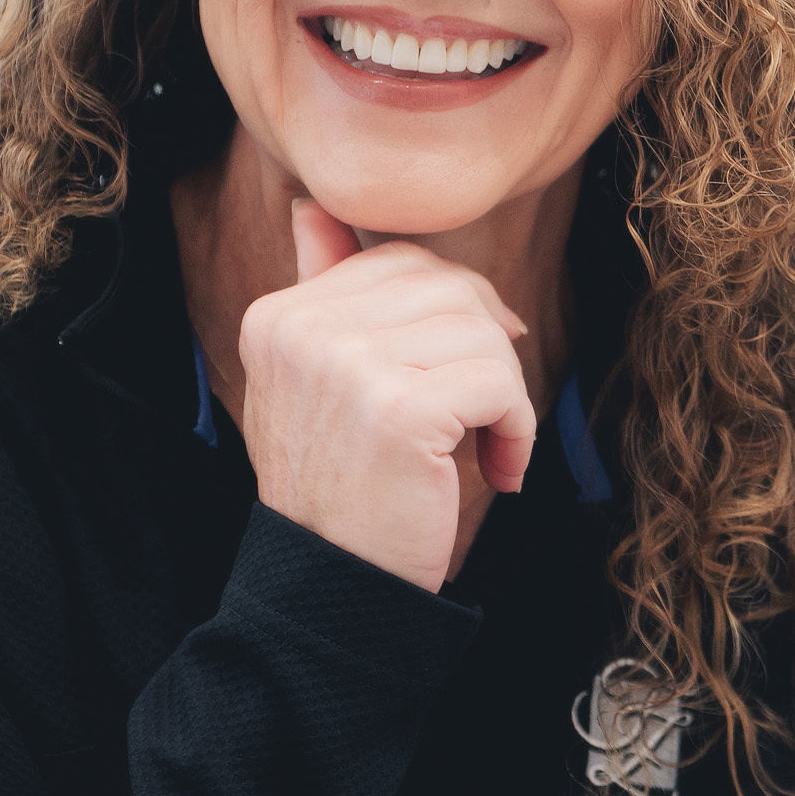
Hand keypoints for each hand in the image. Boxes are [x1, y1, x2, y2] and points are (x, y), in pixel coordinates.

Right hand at [237, 198, 536, 592]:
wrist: (334, 588)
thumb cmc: (344, 489)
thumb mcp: (313, 382)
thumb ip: (321, 292)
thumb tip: (313, 207)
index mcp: (277, 316)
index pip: (399, 262)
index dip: (456, 310)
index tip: (471, 372)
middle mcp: (300, 330)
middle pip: (446, 286)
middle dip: (486, 344)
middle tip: (490, 410)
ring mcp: (345, 366)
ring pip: (480, 330)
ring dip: (504, 394)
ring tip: (487, 447)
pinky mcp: (399, 409)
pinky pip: (499, 381)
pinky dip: (517, 428)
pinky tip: (499, 470)